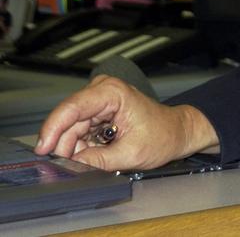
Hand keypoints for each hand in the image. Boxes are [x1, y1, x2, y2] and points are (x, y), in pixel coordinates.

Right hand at [35, 75, 218, 170]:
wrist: (177, 132)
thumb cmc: (163, 136)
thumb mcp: (132, 154)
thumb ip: (99, 161)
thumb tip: (71, 166)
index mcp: (112, 93)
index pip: (72, 108)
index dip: (53, 129)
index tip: (43, 149)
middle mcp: (102, 91)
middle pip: (68, 121)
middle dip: (66, 146)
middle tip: (74, 167)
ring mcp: (98, 101)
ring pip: (70, 129)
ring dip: (76, 149)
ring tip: (98, 158)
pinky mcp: (97, 112)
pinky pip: (78, 132)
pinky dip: (83, 146)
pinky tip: (98, 152)